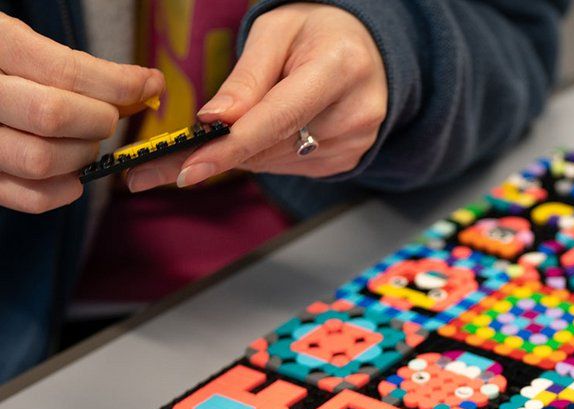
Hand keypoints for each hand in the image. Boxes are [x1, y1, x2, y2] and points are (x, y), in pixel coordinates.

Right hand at [0, 13, 162, 212]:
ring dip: (82, 156)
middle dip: (98, 120)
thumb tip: (143, 86)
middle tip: (105, 117)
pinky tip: (75, 178)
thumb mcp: (13, 41)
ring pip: (43, 161)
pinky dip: (65, 192)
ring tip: (86, 142)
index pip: (63, 71)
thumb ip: (66, 64)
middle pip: (54, 117)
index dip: (116, 84)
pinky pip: (30, 197)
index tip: (147, 85)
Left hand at [127, 4, 386, 192]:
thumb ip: (246, 78)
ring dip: (241, 154)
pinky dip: (265, 154)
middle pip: (271, 146)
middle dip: (219, 153)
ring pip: (276, 162)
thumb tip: (216, 121)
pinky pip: (290, 166)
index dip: (230, 147)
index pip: (276, 118)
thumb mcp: (277, 32)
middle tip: (164, 165)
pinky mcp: (347, 162)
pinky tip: (260, 135)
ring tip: (209, 145)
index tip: (189, 169)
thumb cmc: (318, 32)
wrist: (368, 52)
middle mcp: (353, 114)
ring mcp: (354, 144)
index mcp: (339, 70)